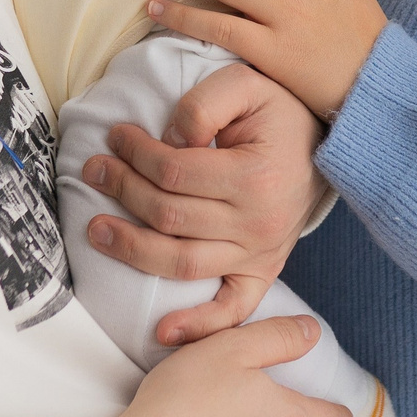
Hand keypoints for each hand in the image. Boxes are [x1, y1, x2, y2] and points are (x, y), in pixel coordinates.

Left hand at [81, 61, 328, 345]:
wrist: (321, 144)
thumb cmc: (277, 113)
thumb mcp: (244, 84)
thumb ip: (203, 105)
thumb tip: (169, 141)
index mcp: (255, 175)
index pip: (174, 172)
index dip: (135, 153)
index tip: (115, 136)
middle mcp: (259, 222)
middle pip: (169, 216)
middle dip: (123, 190)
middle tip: (95, 169)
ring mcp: (261, 253)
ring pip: (182, 262)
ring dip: (132, 248)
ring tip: (97, 229)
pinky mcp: (262, 273)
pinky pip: (231, 310)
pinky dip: (198, 326)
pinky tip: (162, 332)